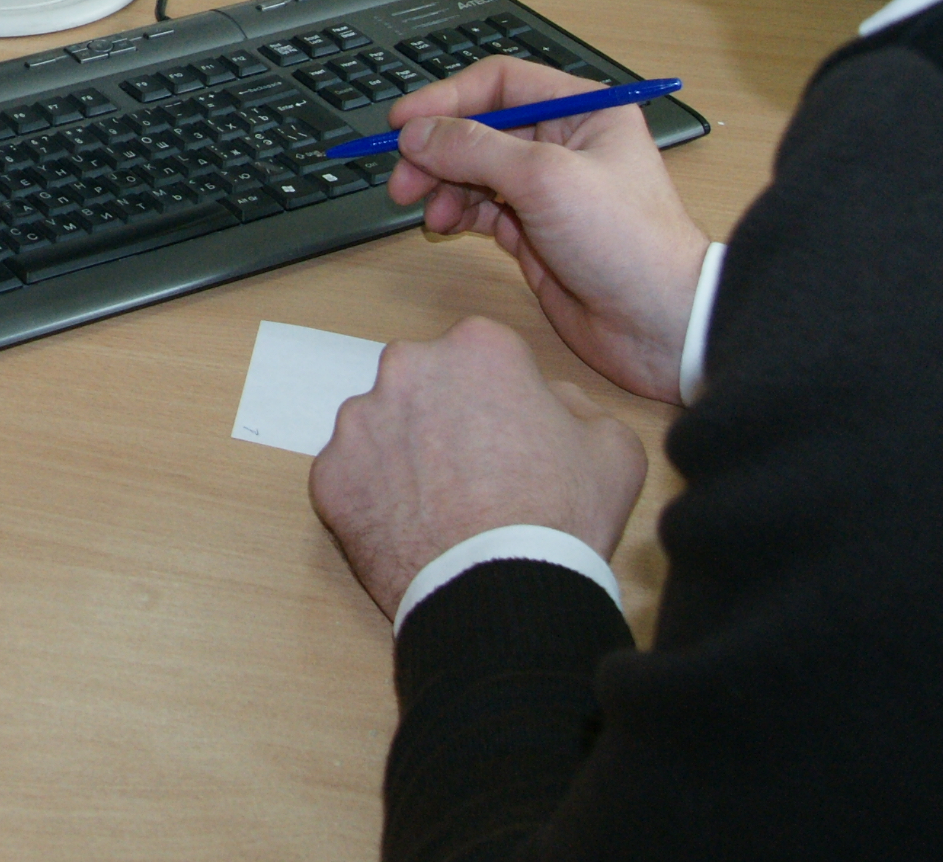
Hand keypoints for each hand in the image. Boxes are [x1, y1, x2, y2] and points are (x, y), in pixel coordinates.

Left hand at [311, 316, 647, 620]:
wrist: (500, 594)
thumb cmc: (562, 517)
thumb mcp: (612, 447)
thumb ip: (576, 403)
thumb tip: (550, 399)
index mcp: (478, 348)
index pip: (484, 355)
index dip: (501, 396)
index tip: (511, 433)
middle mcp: (408, 368)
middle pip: (425, 381)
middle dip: (444, 414)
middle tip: (475, 470)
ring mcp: (360, 421)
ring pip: (382, 425)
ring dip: (405, 452)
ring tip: (442, 504)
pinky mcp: (330, 473)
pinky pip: (353, 475)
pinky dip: (374, 495)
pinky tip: (410, 527)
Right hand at [384, 56, 711, 401]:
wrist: (658, 326)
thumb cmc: (629, 242)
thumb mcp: (546, 179)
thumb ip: (473, 148)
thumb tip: (416, 133)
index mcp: (583, 111)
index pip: (500, 84)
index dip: (447, 98)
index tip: (403, 121)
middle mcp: (564, 143)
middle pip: (479, 127)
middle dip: (437, 149)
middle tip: (403, 175)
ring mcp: (547, 189)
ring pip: (472, 169)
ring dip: (441, 183)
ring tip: (423, 207)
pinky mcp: (533, 230)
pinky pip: (479, 207)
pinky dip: (456, 212)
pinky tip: (445, 224)